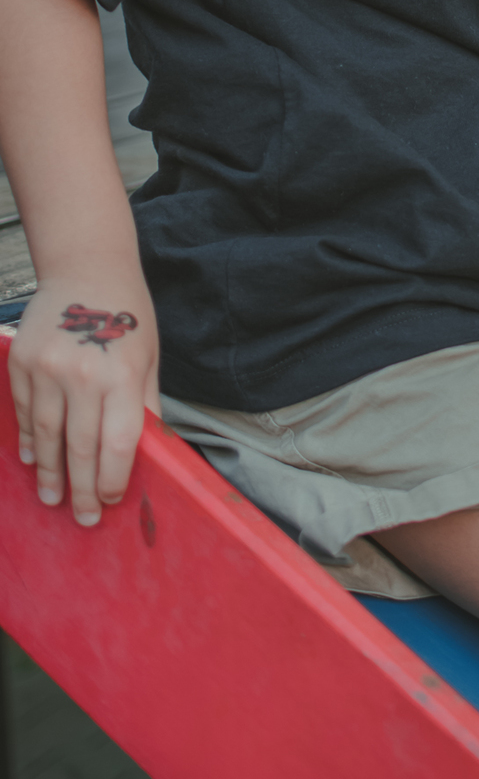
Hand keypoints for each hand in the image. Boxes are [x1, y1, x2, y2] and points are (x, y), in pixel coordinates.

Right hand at [8, 275, 159, 525]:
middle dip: (82, 491)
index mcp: (123, 375)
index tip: (113, 500)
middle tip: (84, 519)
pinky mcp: (22, 362)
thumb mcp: (149, 357)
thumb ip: (145, 405)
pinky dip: (31, 441)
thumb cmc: (127, 315)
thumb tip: (149, 453)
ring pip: (48, 437)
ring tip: (54, 499)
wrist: (86, 268)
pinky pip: (26, 413)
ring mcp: (48, 368)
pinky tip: (35, 461)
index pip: (118, 444)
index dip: (114, 480)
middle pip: (80, 449)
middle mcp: (84, 374)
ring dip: (50, 474)